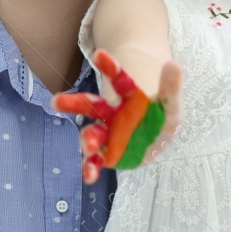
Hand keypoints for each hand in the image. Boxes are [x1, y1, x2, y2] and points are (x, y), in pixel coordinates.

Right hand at [52, 50, 182, 182]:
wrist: (157, 136)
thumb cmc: (161, 115)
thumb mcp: (170, 102)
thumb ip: (170, 86)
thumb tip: (174, 63)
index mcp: (126, 96)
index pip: (117, 79)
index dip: (108, 67)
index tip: (98, 54)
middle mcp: (111, 114)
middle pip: (90, 106)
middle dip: (74, 104)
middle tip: (57, 101)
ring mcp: (108, 134)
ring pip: (91, 135)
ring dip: (86, 139)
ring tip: (89, 144)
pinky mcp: (108, 154)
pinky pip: (96, 162)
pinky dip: (91, 169)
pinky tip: (89, 176)